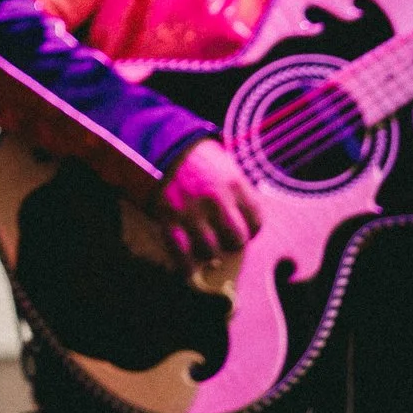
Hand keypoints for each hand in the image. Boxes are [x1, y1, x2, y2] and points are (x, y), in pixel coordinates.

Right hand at [156, 137, 261, 267]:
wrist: (155, 145)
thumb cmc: (192, 155)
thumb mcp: (222, 162)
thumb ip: (236, 188)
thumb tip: (244, 214)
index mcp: (233, 183)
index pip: (257, 221)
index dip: (251, 228)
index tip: (243, 227)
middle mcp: (216, 199)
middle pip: (236, 239)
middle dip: (231, 241)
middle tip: (223, 237)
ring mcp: (191, 211)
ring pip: (210, 250)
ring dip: (208, 252)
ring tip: (204, 245)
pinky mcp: (168, 219)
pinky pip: (181, 253)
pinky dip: (185, 265)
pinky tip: (188, 268)